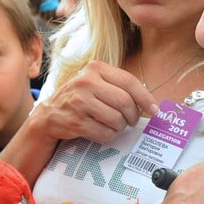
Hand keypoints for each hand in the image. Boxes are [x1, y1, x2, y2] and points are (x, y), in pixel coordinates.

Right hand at [31, 60, 157, 144]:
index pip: (129, 82)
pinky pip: (105, 133)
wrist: (49, 116)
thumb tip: (149, 103)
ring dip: (120, 127)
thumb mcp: (95, 83)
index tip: (155, 110)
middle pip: (125, 102)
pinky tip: (102, 131)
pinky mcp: (76, 121)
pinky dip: (109, 135)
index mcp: (95, 68)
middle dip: (132, 116)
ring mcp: (79, 101)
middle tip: (131, 122)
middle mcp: (86, 81)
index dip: (145, 98)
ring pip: (117, 119)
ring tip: (114, 125)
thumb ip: (118, 87)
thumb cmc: (79, 100)